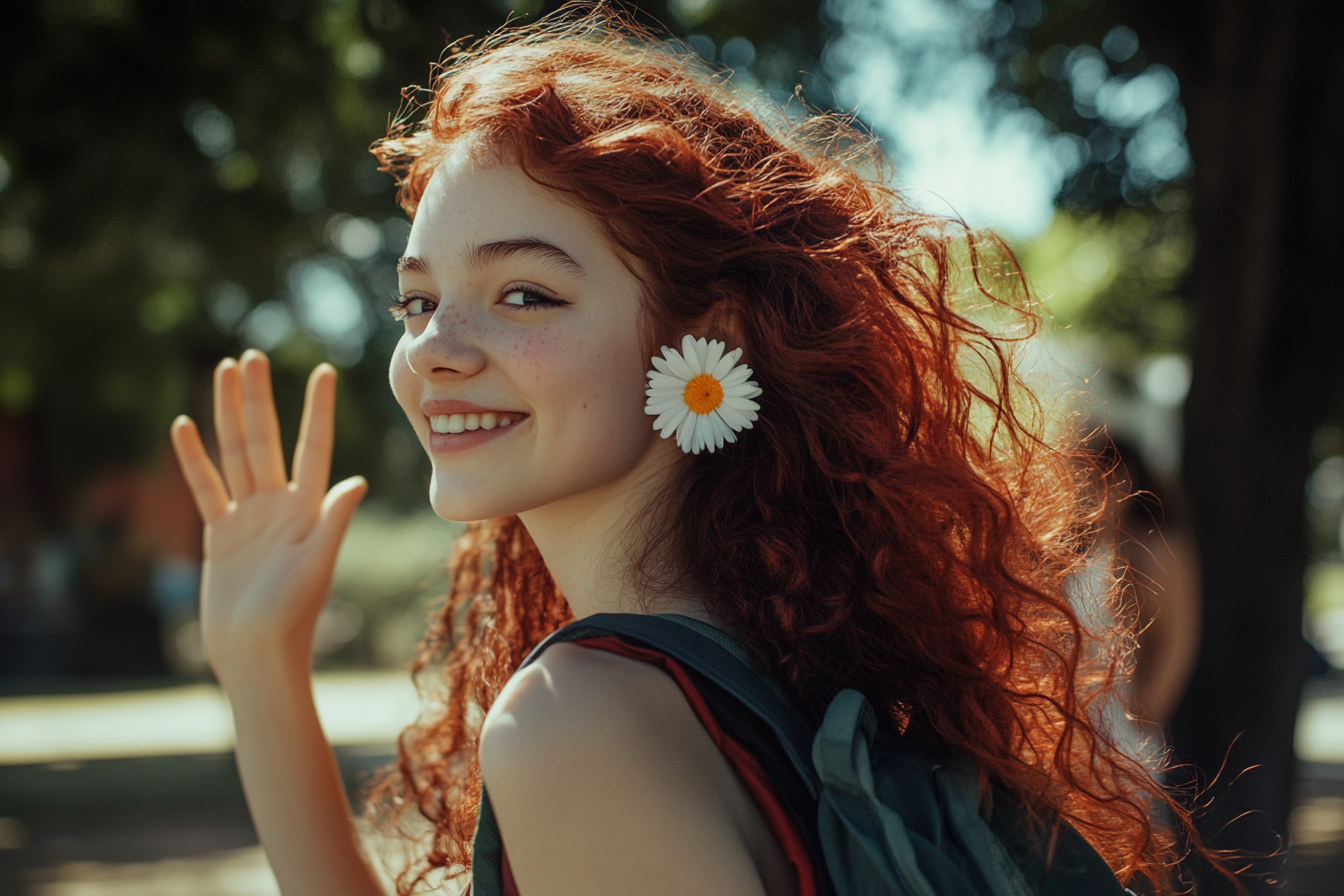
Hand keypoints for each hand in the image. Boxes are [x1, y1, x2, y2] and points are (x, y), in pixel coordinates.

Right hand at [170, 350, 366, 676]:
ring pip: (235, 453)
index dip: (318, 411)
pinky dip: (194, 458)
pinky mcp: (220, 533)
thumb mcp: (316, 563)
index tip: (325, 372)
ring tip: (223, 373)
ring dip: (229, 414)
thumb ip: (333, 520)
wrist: (256, 653)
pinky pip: (205, 487)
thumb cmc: (291, 614)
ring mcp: (248, 517)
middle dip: (259, 398)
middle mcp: (280, 505)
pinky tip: (185, 425)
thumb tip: (358, 482)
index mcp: (309, 508)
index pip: (314, 447)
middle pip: (266, 439)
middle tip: (252, 356)